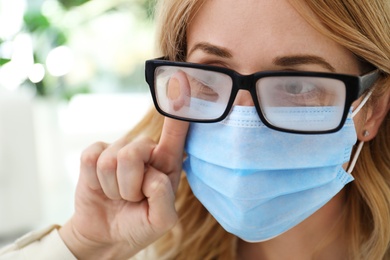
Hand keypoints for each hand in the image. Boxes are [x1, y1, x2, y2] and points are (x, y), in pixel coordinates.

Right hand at [59, 117, 188, 258]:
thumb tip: (150, 171)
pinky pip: (91, 159)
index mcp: (167, 163)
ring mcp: (118, 150)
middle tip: (132, 199)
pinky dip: (95, 182)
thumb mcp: (161, 220)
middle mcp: (145, 151)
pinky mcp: (95, 154)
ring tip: (119, 196)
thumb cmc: (139, 224)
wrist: (107, 235)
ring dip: (114, 189)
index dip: (177, 112)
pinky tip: (101, 188)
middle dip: (130, 186)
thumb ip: (163, 196)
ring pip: (111, 161)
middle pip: (134, 151)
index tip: (181, 81)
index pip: (175, 133)